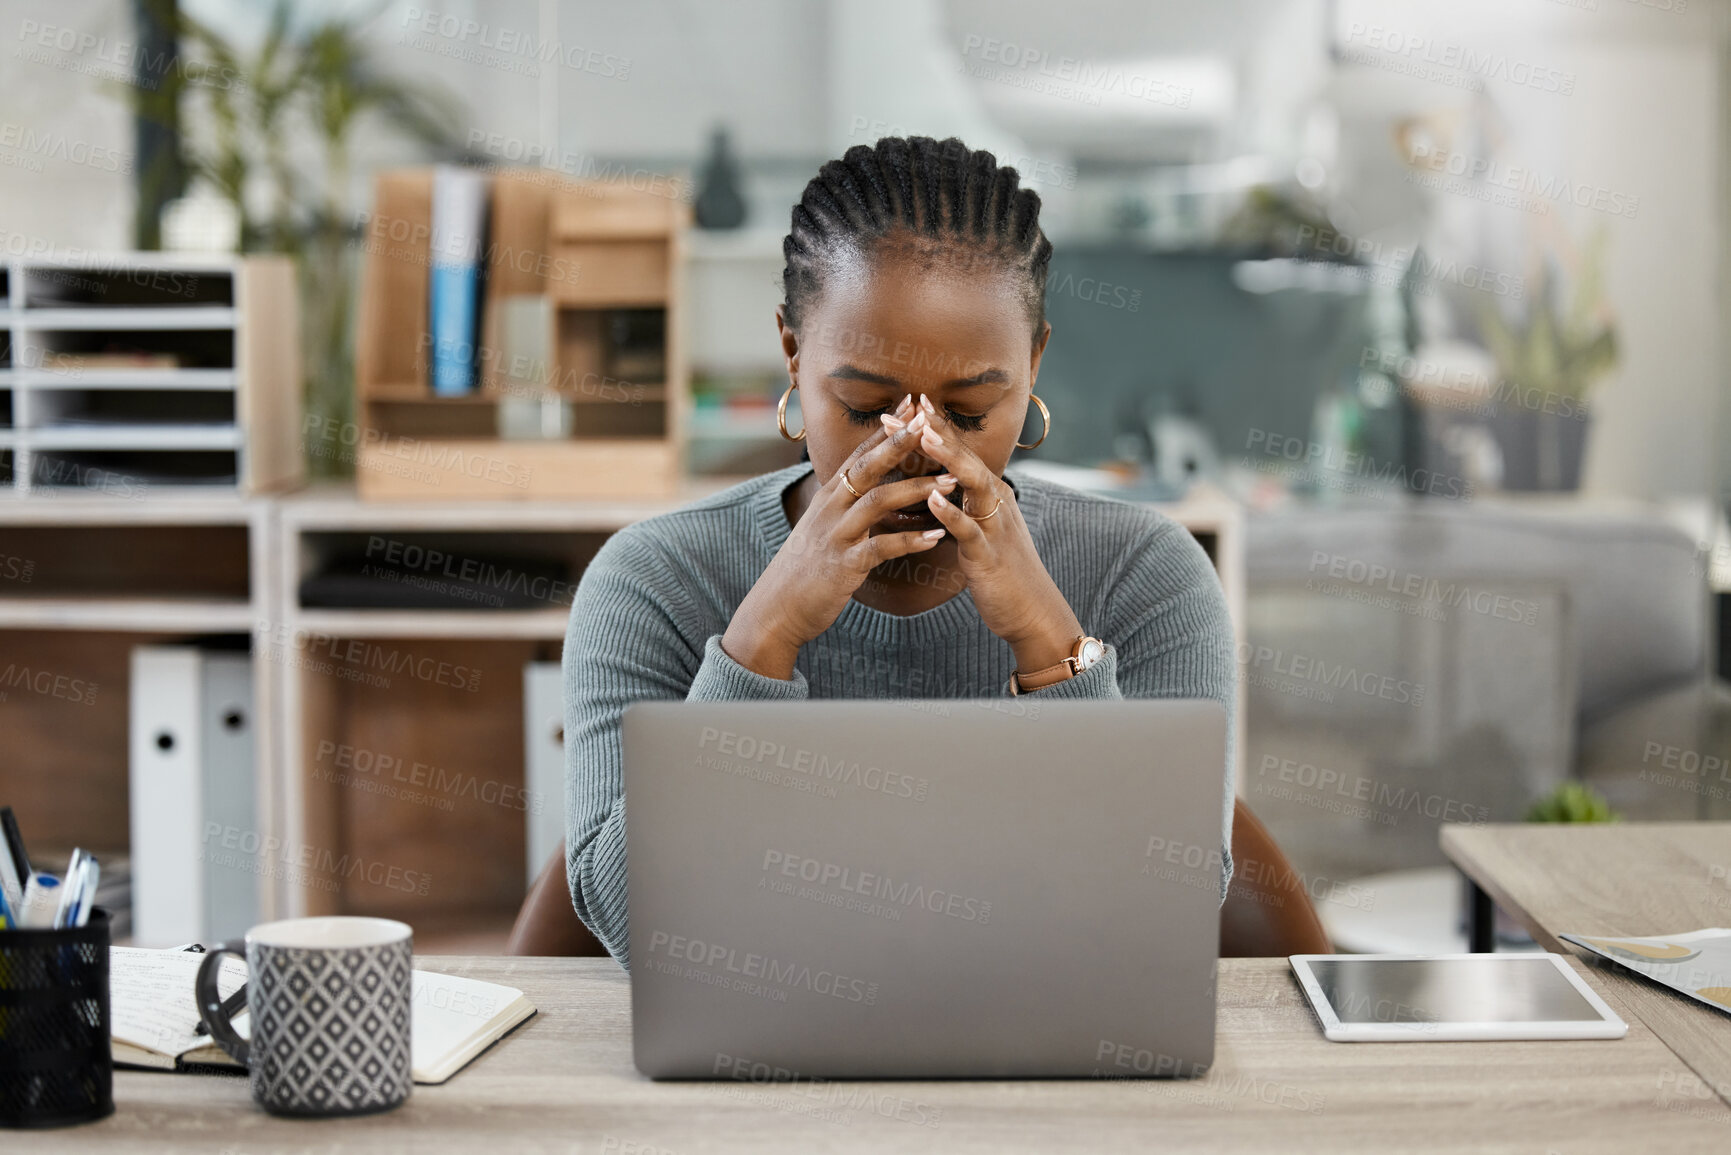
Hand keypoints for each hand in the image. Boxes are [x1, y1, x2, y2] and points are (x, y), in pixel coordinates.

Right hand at [722, 393, 958, 678]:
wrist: (778, 607)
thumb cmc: (805, 568)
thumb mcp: (822, 526)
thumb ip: (843, 502)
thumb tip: (862, 483)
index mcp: (829, 496)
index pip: (861, 452)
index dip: (886, 428)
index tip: (912, 403)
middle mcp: (831, 508)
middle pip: (868, 466)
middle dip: (899, 442)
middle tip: (931, 421)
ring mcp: (836, 534)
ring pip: (878, 501)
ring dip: (916, 488)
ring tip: (952, 480)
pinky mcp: (844, 565)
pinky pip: (881, 548)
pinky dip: (909, 540)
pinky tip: (936, 536)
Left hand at [907, 395, 1084, 673]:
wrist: (1032, 610)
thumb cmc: (1002, 570)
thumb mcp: (982, 529)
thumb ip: (966, 504)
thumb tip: (942, 484)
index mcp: (990, 495)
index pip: (961, 453)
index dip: (937, 427)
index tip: (910, 403)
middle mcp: (996, 503)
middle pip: (967, 458)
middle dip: (938, 431)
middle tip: (910, 407)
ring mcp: (995, 527)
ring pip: (973, 484)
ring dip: (949, 459)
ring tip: (924, 437)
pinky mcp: (990, 556)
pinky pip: (970, 530)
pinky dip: (952, 512)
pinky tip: (933, 497)